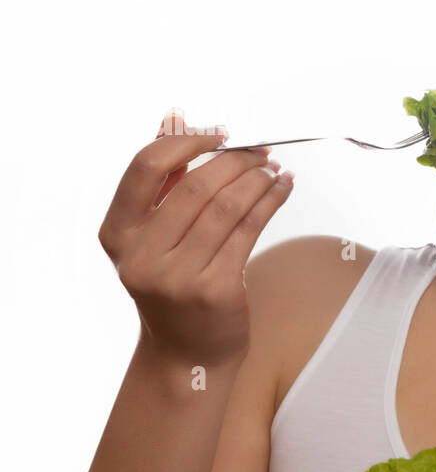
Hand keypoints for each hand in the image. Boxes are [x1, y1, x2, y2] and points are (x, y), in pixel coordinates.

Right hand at [98, 108, 291, 364]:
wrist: (186, 354)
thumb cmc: (172, 284)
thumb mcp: (153, 236)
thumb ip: (163, 180)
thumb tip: (174, 118)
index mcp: (117, 233)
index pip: (145, 168)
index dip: (186, 141)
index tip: (220, 133)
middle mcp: (141, 255)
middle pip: (195, 186)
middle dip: (234, 161)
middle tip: (260, 152)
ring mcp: (178, 276)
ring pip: (227, 207)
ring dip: (257, 180)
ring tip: (274, 169)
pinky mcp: (215, 290)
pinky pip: (249, 232)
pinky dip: (270, 203)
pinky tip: (282, 189)